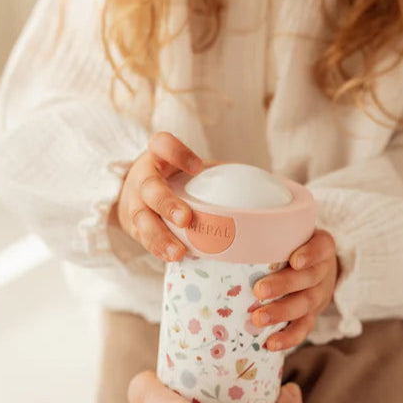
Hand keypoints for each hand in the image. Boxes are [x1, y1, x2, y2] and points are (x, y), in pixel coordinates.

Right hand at [114, 132, 202, 261]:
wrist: (136, 191)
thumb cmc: (175, 179)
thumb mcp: (187, 167)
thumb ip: (215, 174)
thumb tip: (269, 186)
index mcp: (158, 156)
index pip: (162, 144)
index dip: (177, 154)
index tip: (197, 166)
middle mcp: (143, 177)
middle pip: (150, 186)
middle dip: (166, 203)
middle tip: (186, 218)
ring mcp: (135, 202)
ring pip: (141, 217)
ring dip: (159, 236)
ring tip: (178, 252)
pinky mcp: (133, 224)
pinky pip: (142, 238)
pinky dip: (157, 248)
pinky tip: (172, 258)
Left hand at [251, 229, 338, 350]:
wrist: (316, 264)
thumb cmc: (293, 242)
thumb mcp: (289, 230)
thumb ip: (263, 227)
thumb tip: (209, 222)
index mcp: (322, 245)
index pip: (321, 247)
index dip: (310, 254)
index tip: (294, 260)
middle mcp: (323, 270)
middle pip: (309, 278)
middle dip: (284, 285)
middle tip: (259, 290)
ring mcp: (319, 295)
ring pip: (305, 305)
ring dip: (281, 313)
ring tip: (258, 319)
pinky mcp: (312, 315)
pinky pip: (303, 328)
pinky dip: (288, 337)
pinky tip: (270, 343)